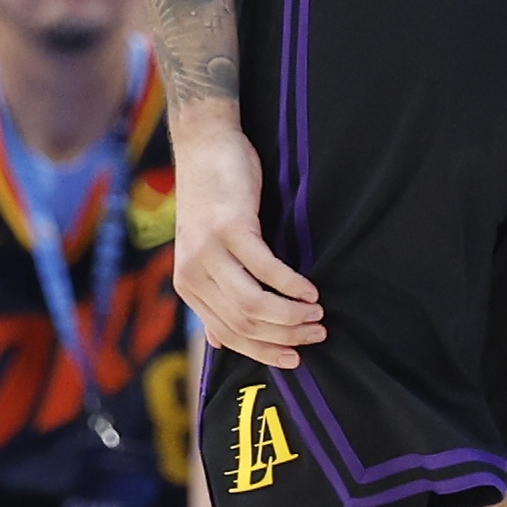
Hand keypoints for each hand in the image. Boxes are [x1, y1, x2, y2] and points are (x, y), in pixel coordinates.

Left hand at [166, 122, 324, 368]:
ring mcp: (209, 252)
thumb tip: (220, 341)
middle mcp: (192, 274)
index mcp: (188, 286)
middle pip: (244, 324)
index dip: (264, 351)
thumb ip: (214, 296)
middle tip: (317, 334)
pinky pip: (266, 269)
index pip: (228, 335)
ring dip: (291, 315)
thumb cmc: (214, 201)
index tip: (294, 359)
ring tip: (318, 314)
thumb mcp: (205, 253)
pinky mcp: (230, 229)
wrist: (205, 147)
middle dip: (286, 336)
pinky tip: (310, 290)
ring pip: (253, 304)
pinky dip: (292, 284)